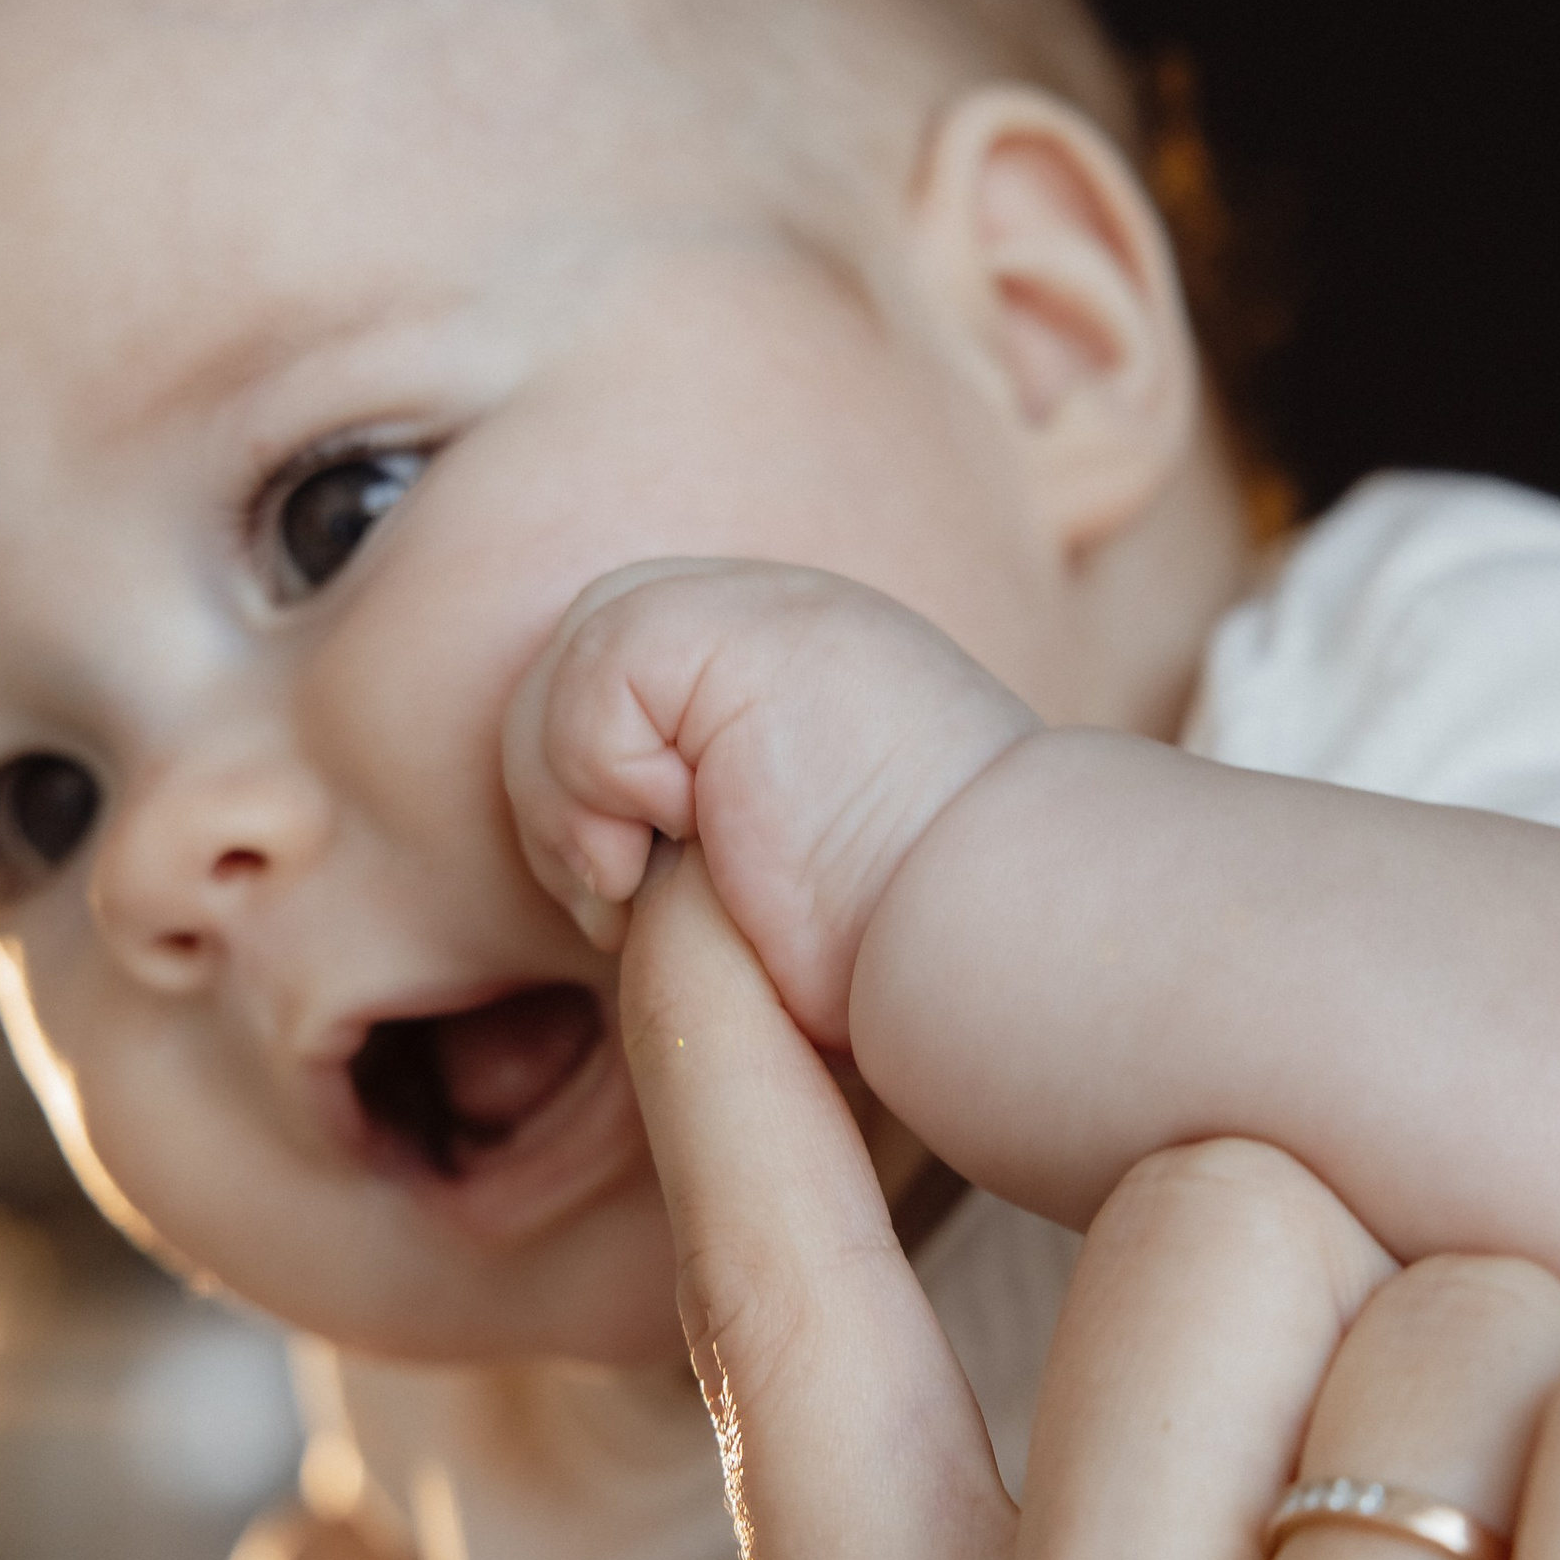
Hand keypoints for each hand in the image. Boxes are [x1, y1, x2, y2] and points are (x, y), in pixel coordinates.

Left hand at [503, 559, 1030, 1039]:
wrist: (1001, 934)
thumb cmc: (908, 952)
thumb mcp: (782, 873)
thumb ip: (701, 820)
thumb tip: (597, 844)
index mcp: (794, 660)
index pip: (613, 685)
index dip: (587, 792)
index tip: (633, 891)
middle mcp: (777, 612)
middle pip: (566, 666)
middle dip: (557, 801)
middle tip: (622, 898)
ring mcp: (763, 607)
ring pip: (559, 674)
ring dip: (571, 807)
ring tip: (645, 883)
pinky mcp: (737, 628)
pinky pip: (590, 682)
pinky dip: (600, 781)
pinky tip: (684, 838)